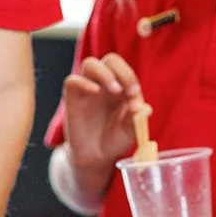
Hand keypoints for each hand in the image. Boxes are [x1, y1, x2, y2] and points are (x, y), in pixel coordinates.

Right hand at [59, 53, 147, 174]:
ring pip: (90, 64)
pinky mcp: (72, 98)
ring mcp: (87, 89)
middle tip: (125, 91)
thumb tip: (143, 108)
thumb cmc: (115, 140)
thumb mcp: (130, 132)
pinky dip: (83, 82)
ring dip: (104, 73)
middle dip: (121, 71)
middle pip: (110, 60)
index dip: (130, 77)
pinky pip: (72, 80)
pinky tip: (94, 92)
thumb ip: (136, 119)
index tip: (134, 95)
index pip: (125, 70)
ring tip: (114, 90)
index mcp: (122, 87)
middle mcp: (104, 84)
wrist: (95, 157)